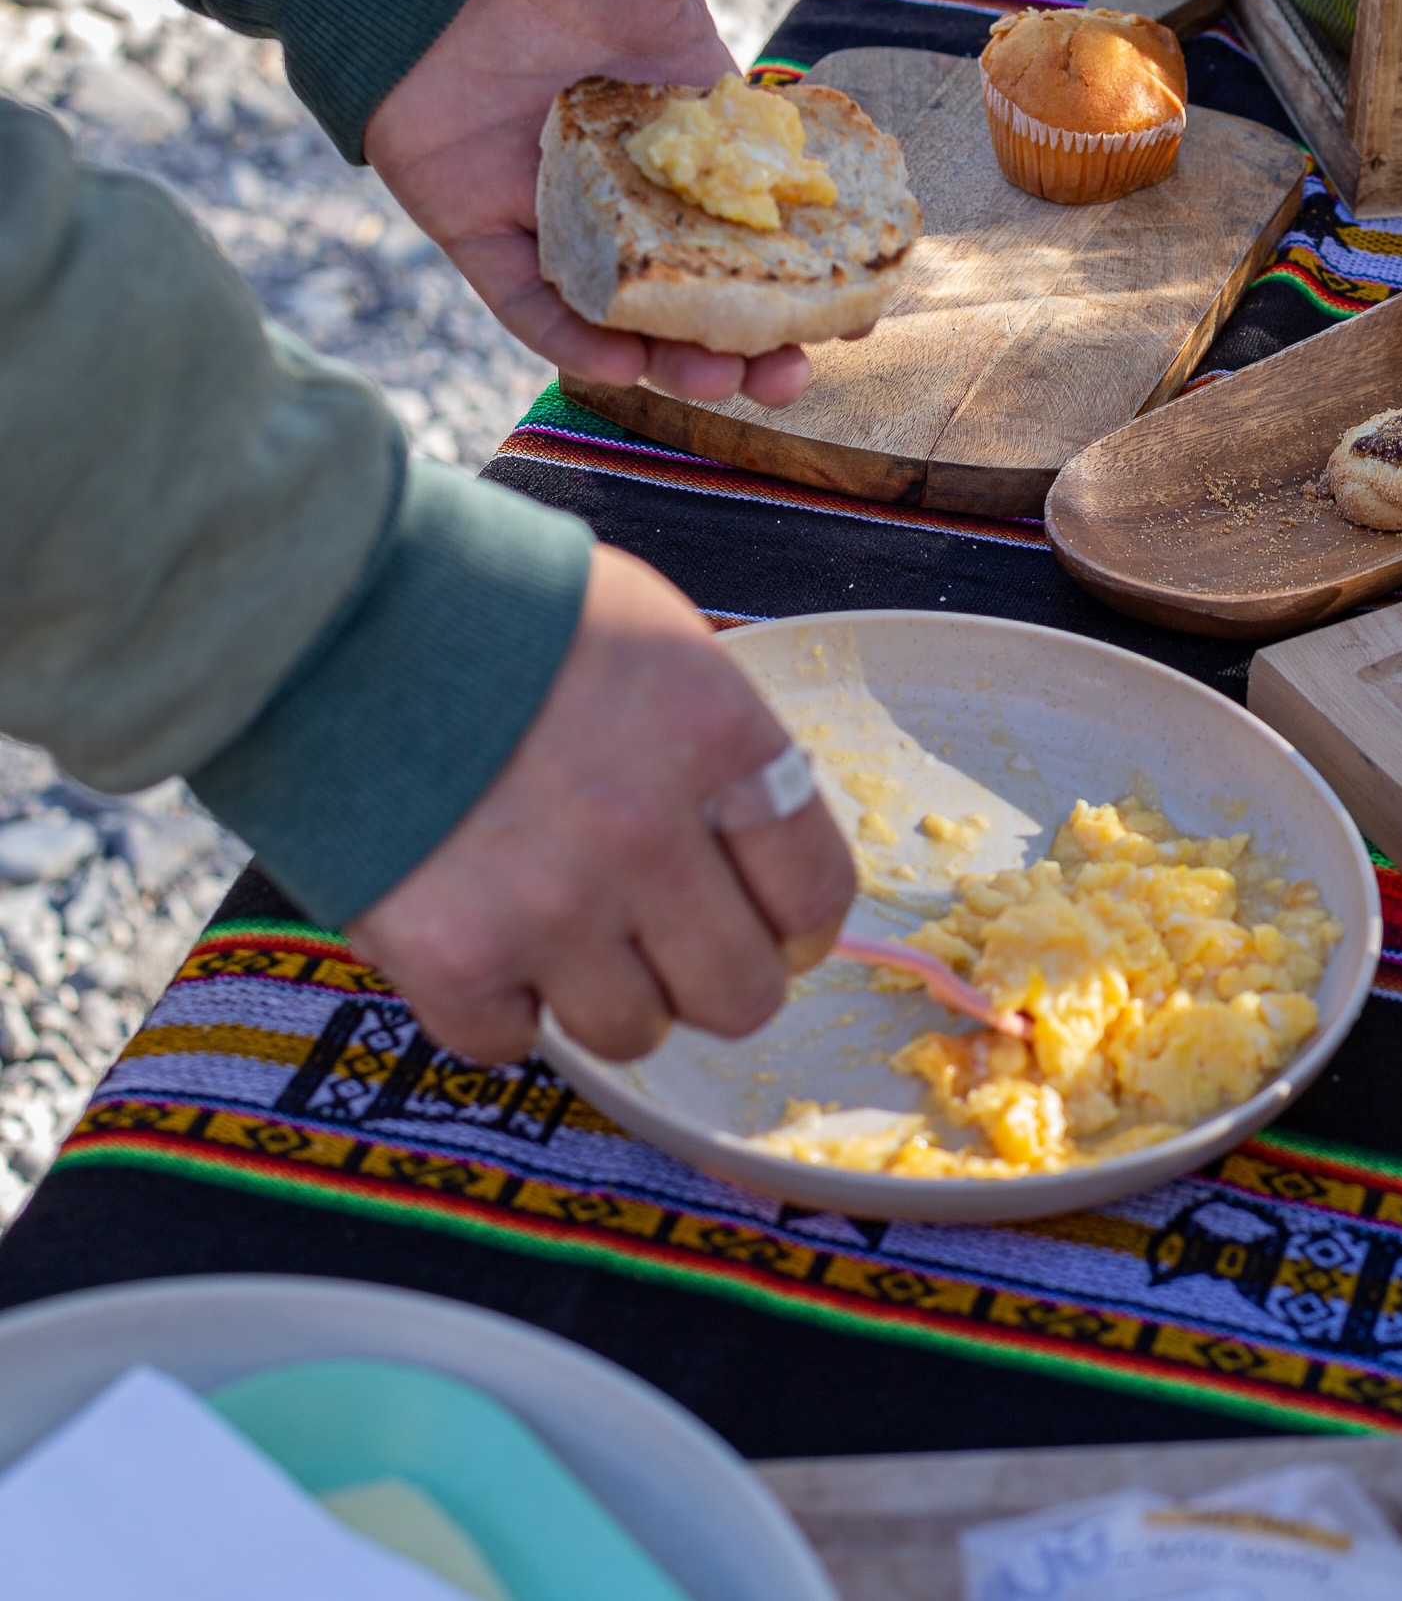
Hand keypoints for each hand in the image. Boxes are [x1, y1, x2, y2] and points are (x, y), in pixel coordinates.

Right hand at [347, 546, 857, 1062]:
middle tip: (672, 943)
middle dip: (713, 976)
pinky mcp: (449, 956)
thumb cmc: (501, 607)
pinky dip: (498, 1002)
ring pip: (632, 1032)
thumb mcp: (655, 639)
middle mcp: (647, 834)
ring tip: (562, 920)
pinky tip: (482, 929)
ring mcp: (549, 905)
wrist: (339, 608)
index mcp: (714, 738)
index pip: (815, 891)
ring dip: (605, 990)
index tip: (775, 927)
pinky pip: (509, 1040)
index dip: (798, 924)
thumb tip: (753, 831)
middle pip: (739, 995)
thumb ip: (714, 743)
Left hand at [362, 0, 927, 404]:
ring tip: (725, 385)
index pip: (763, 198)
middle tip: (794, 374)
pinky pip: (525, 296)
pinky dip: (571, 337)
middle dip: (753, 334)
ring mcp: (546, 191)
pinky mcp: (470, 211)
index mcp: (684, 94)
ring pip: (622, 300)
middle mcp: (623, 157)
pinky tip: (624, 364)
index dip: (811, 259)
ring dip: (675, 354)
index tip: (860, 303)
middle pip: (701, 271)